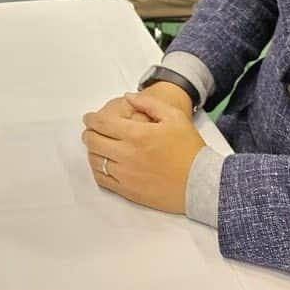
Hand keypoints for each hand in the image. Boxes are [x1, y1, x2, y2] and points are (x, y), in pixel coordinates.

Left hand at [82, 92, 205, 213]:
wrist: (201, 183)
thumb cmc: (189, 148)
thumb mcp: (174, 117)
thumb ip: (148, 103)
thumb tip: (127, 97)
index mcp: (137, 134)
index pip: (101, 124)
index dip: (91, 119)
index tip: (89, 118)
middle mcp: (127, 154)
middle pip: (93, 142)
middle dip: (89, 133)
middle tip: (91, 130)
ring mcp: (126, 175)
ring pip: (95, 161)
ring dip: (92, 151)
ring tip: (97, 146)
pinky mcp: (128, 192)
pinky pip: (102, 180)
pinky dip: (98, 170)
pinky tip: (103, 164)